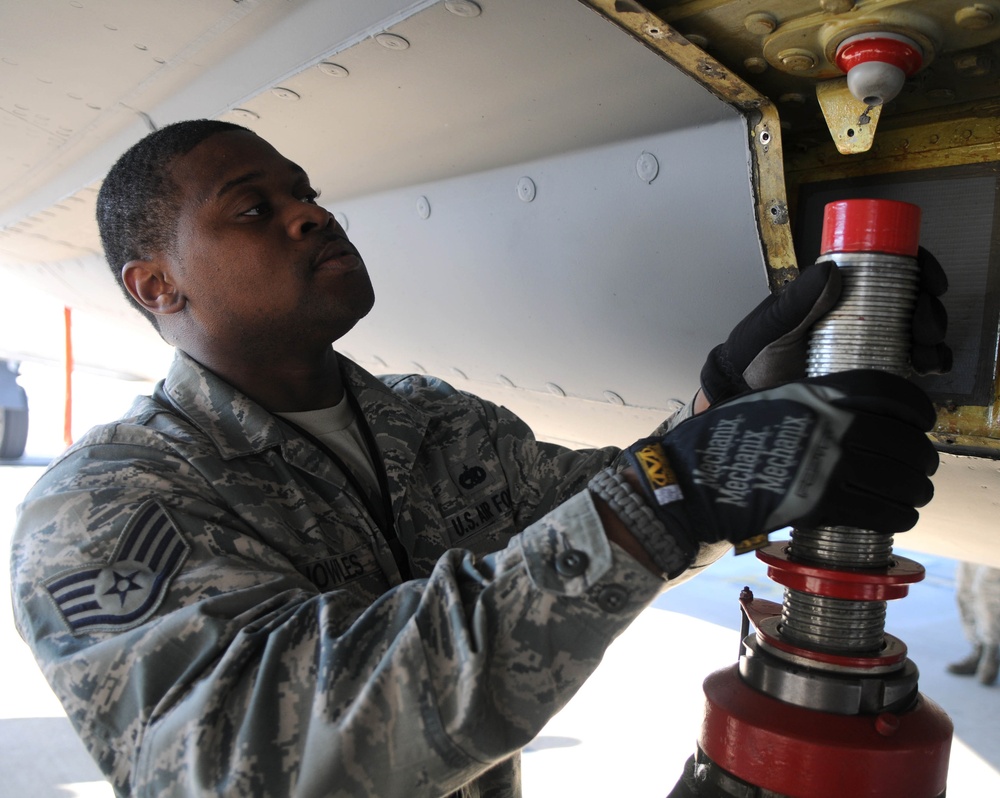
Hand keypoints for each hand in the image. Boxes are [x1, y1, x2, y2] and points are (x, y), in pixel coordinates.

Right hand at [627, 371, 937, 552]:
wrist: (691, 479)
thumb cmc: (721, 440)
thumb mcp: (767, 401)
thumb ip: (808, 402)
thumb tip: (844, 409)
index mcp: (817, 394)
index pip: (890, 394)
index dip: (918, 409)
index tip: (923, 421)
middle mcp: (830, 424)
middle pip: (903, 441)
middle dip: (922, 458)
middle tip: (923, 467)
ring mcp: (827, 464)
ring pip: (898, 480)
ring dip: (915, 491)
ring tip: (915, 496)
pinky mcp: (821, 503)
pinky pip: (879, 511)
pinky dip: (898, 517)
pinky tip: (899, 518)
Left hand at [700, 249, 951, 404]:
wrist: (745, 399)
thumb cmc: (752, 357)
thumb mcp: (771, 325)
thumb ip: (796, 302)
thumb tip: (832, 269)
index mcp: (835, 292)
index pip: (886, 266)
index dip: (918, 265)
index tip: (931, 280)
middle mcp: (856, 313)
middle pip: (910, 299)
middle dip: (929, 309)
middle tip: (926, 328)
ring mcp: (866, 343)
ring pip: (915, 330)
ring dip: (932, 337)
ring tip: (926, 353)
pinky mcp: (871, 373)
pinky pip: (909, 363)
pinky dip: (928, 361)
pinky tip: (928, 367)